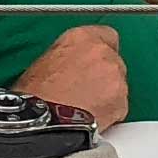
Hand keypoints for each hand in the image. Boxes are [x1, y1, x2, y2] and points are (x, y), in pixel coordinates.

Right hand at [14, 25, 129, 129]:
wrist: (42, 122)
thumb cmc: (35, 96)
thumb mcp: (45, 62)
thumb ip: (68, 57)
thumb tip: (72, 65)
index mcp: (80, 37)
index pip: (106, 35)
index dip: (99, 51)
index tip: (93, 62)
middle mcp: (102, 52)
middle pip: (113, 61)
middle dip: (103, 75)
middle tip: (85, 89)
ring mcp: (115, 76)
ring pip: (118, 84)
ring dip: (107, 93)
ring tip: (85, 106)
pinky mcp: (122, 101)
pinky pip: (120, 106)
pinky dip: (110, 112)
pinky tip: (92, 117)